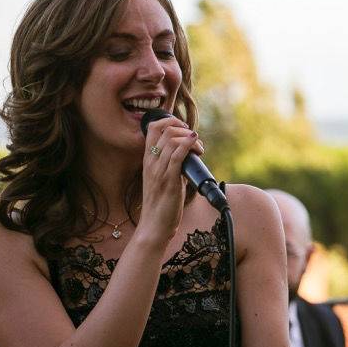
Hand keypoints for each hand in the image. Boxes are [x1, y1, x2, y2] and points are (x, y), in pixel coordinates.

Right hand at [138, 116, 203, 240]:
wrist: (155, 226)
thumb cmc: (161, 204)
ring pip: (172, 140)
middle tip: (195, 140)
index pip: (152, 127)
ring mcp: (159, 172)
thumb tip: (189, 153)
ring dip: (190, 138)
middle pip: (164, 130)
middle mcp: (151, 163)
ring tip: (199, 148)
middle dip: (184, 128)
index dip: (170, 121)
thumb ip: (173, 164)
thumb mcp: (163, 178)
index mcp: (148, 160)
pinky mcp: (169, 181)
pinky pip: (177, 156)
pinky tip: (196, 146)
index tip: (184, 128)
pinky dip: (188, 146)